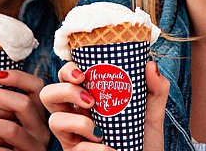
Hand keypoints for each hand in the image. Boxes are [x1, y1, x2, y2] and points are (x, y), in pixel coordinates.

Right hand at [40, 60, 168, 150]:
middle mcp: (76, 114)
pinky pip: (76, 148)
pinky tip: (112, 149)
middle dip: (64, 90)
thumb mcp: (152, 112)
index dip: (68, 70)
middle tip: (89, 99)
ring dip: (77, 121)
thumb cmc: (143, 140)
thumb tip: (149, 64)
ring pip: (53, 120)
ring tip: (99, 130)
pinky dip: (96, 148)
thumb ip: (155, 88)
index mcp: (88, 97)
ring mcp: (73, 136)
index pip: (67, 76)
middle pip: (49, 93)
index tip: (83, 73)